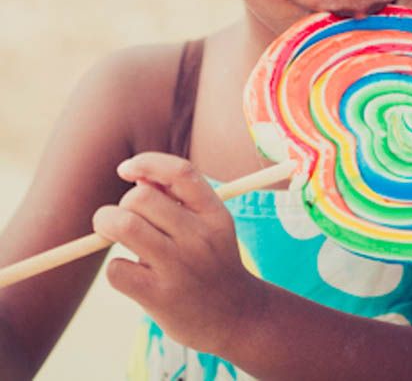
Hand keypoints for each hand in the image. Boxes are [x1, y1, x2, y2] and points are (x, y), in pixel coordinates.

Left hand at [93, 152, 261, 354]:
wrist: (236, 318)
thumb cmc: (212, 263)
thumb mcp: (209, 225)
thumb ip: (178, 199)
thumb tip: (137, 178)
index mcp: (214, 213)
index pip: (180, 172)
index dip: (147, 163)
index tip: (125, 170)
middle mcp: (199, 237)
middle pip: (141, 198)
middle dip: (121, 205)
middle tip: (123, 220)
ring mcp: (180, 267)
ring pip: (125, 226)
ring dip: (107, 225)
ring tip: (111, 235)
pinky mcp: (160, 298)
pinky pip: (117, 270)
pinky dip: (115, 269)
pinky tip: (130, 275)